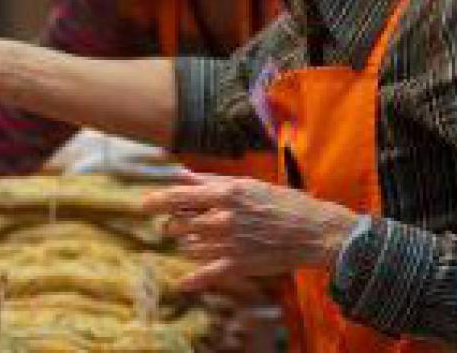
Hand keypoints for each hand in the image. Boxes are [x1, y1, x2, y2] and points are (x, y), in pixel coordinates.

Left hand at [143, 171, 358, 291]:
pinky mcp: (238, 265)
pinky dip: (191, 280)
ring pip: (189, 246)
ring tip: (197, 239)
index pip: (178, 196)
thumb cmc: (282, 202)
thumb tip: (182, 173)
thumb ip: (211, 181)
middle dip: (172, 224)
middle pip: (177, 223)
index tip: (142, 204)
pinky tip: (182, 283)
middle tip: (176, 224)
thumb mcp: (247, 184)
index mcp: (226, 193)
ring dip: (186, 243)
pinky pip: (206, 274)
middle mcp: (223, 218)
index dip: (155, 200)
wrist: (314, 232)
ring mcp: (229, 243)